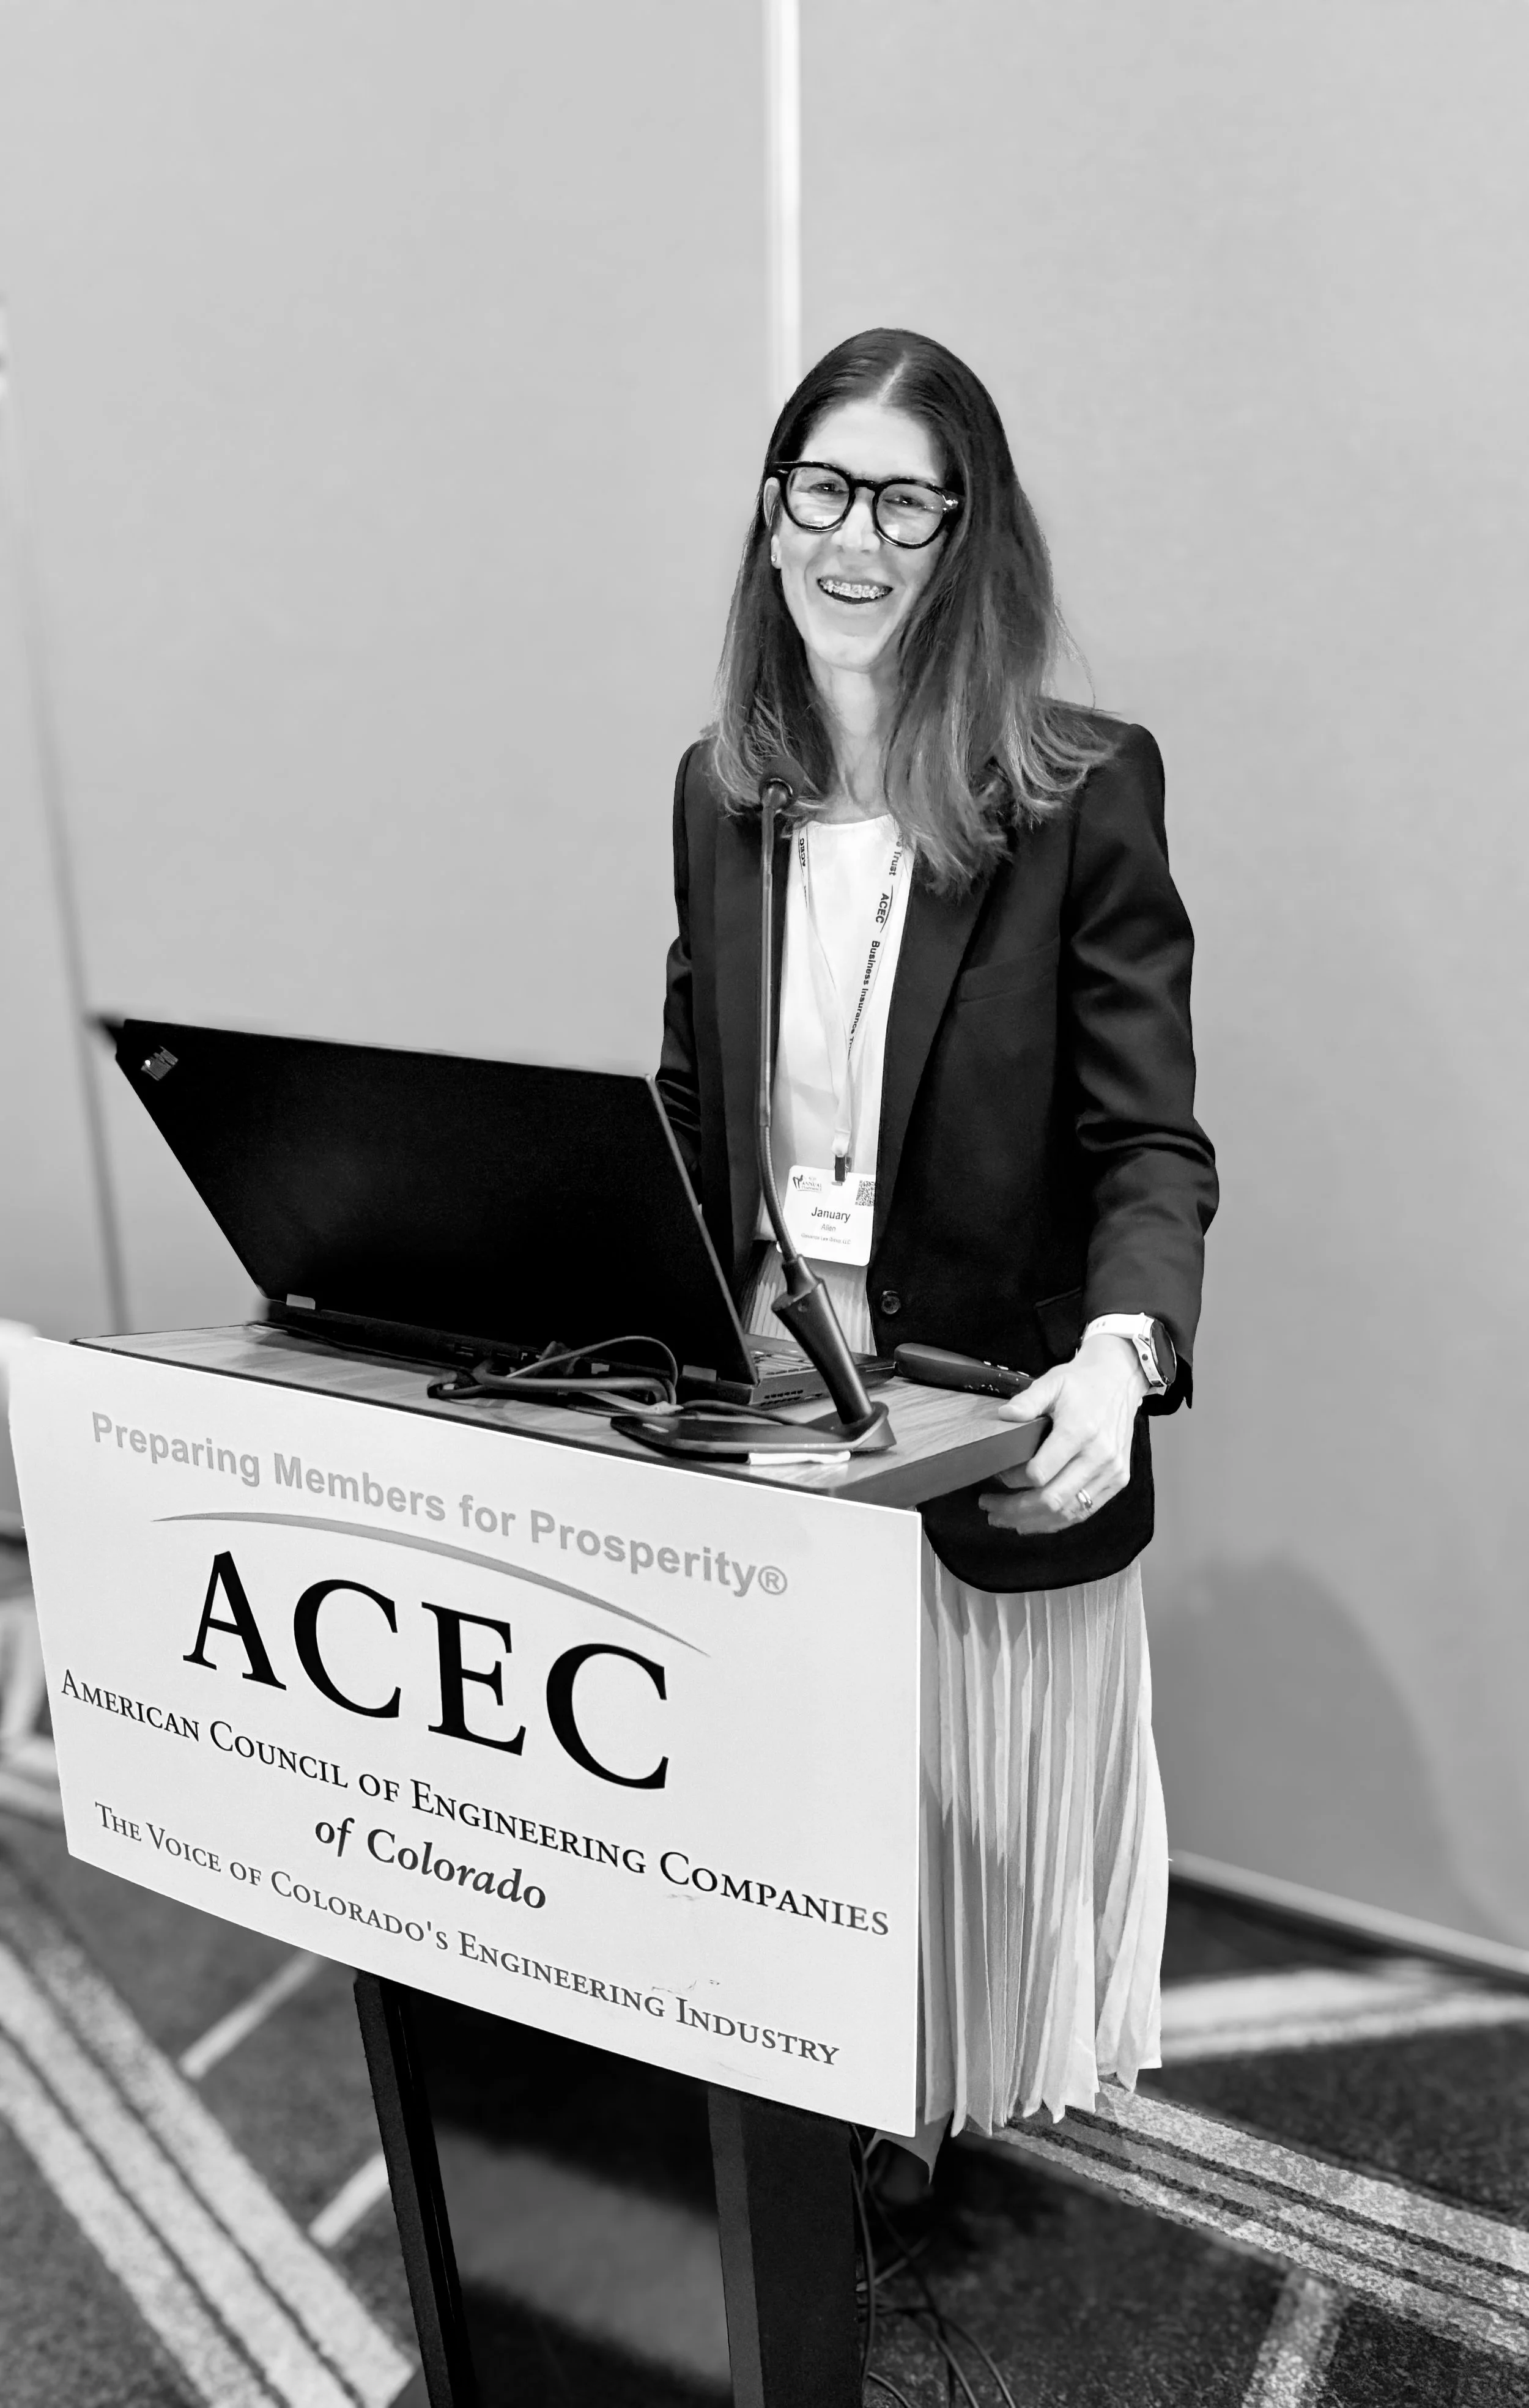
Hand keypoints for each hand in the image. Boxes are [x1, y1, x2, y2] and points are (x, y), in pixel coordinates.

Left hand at [978, 1333, 1146, 1530]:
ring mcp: (1111, 1472)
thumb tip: (1003, 1417)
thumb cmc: (1082, 1384)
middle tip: (990, 1507)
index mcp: (1080, 1431)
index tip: (996, 1473)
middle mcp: (1099, 1456)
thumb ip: (1027, 1400)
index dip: (1012, 1479)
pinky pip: (1085, 1511)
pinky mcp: (1118, 1480)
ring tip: (1005, 1519)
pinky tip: (1034, 1521)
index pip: (1039, 1473)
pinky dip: (1057, 1521)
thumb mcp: (1052, 1382)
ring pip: (1068, 1512)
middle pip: (1052, 1500)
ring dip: (1033, 1522)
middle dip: (1015, 1510)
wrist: (1119, 1381)